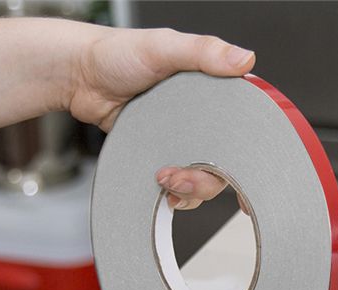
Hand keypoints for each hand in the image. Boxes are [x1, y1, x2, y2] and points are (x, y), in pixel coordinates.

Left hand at [66, 26, 253, 211]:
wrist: (81, 78)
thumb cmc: (118, 54)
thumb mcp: (164, 47)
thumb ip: (203, 52)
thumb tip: (242, 59)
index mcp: (215, 90)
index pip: (249, 124)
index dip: (256, 150)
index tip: (252, 173)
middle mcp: (206, 119)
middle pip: (229, 162)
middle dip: (209, 178)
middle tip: (183, 175)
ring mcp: (188, 141)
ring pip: (208, 179)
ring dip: (192, 189)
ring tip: (167, 180)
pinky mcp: (168, 155)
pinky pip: (185, 184)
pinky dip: (180, 193)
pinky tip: (167, 190)